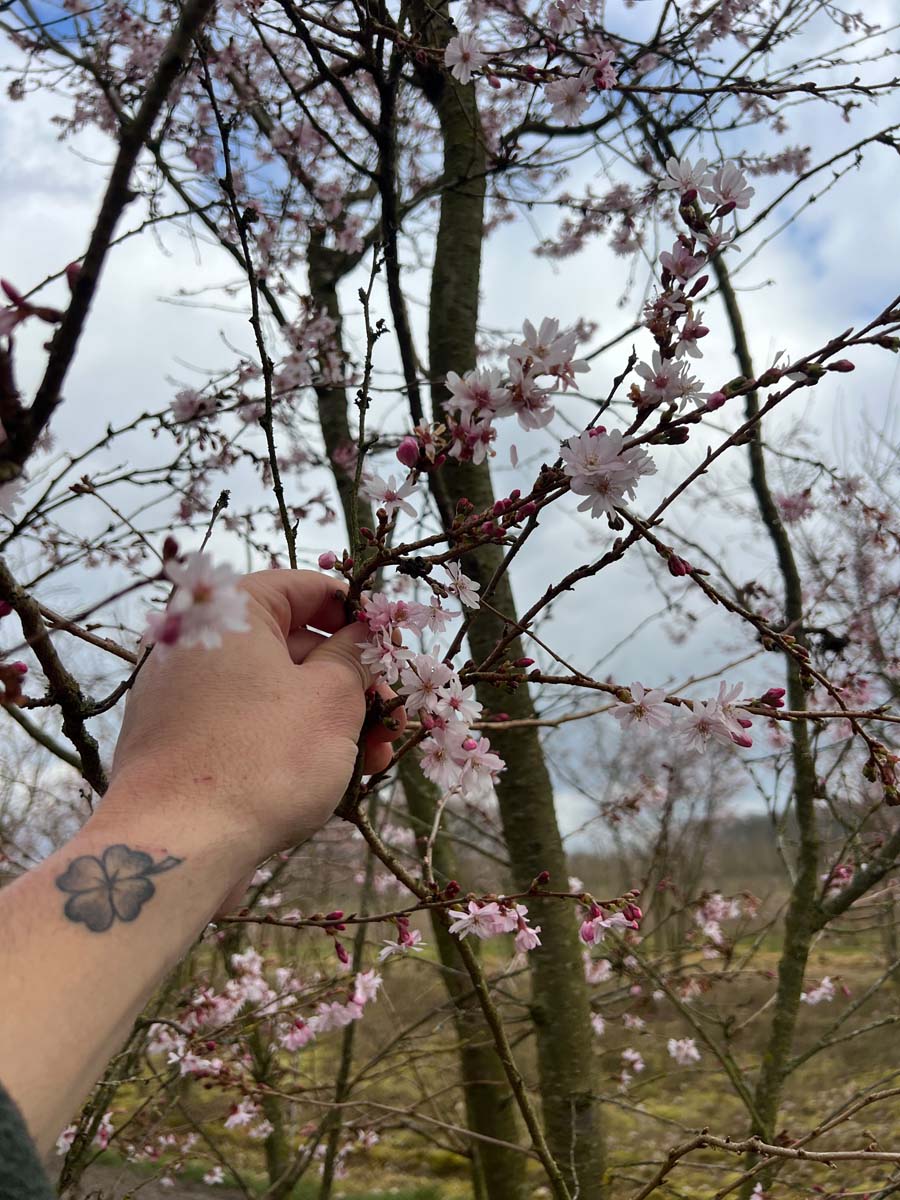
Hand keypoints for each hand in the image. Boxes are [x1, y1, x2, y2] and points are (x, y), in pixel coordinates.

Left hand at [107, 569, 403, 869]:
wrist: (176, 847)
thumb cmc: (262, 760)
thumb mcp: (332, 699)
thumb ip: (355, 657)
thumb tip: (363, 636)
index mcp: (230, 612)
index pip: (304, 588)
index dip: (357, 614)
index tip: (391, 645)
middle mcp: (199, 643)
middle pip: (294, 645)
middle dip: (353, 681)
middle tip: (394, 714)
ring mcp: (185, 696)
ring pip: (276, 692)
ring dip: (332, 718)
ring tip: (377, 759)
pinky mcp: (182, 743)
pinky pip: (249, 726)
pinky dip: (292, 741)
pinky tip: (337, 777)